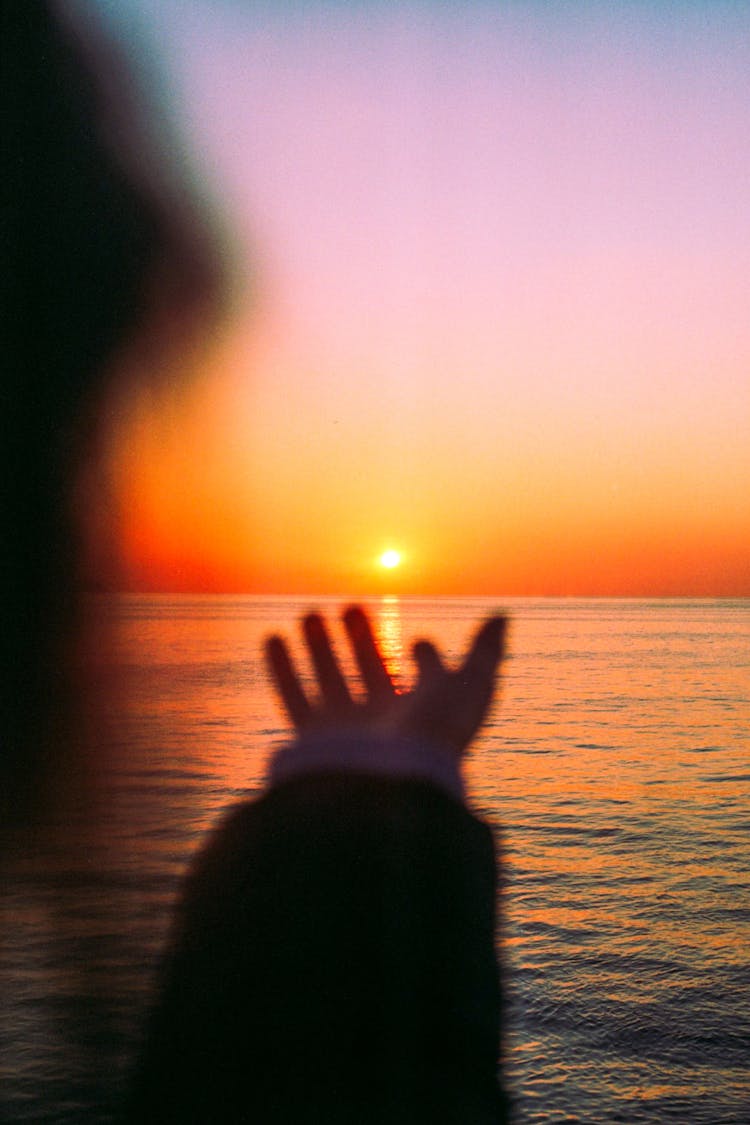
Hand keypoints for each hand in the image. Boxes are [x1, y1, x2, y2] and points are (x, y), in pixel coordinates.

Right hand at [265, 605, 505, 757]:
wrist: (388, 781)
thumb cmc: (437, 733)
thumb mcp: (473, 684)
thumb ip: (485, 650)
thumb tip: (501, 617)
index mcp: (427, 709)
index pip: (425, 679)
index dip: (426, 658)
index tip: (421, 642)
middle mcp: (386, 719)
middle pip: (372, 670)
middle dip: (361, 638)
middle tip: (351, 605)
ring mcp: (348, 728)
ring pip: (330, 678)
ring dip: (319, 646)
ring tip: (310, 613)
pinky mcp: (315, 737)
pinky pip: (293, 697)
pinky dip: (282, 668)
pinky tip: (273, 637)